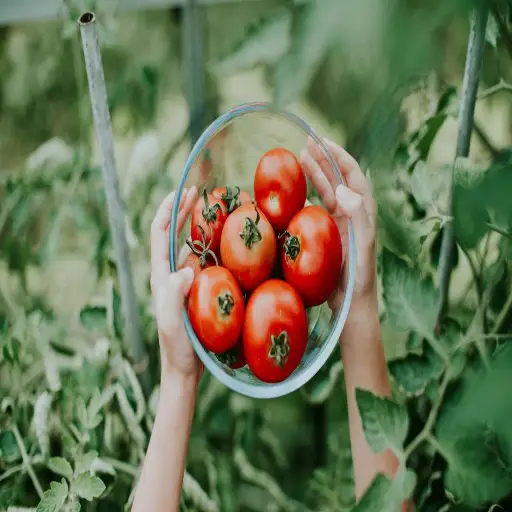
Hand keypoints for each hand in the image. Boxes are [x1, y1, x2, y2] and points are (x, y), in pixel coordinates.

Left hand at [150, 187, 202, 383]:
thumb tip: (186, 267)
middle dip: (184, 210)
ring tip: (216, 210)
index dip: (168, 210)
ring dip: (199, 226)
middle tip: (200, 192)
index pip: (159, 233)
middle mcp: (171, 273)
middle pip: (173, 233)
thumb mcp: (171, 321)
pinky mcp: (198, 290)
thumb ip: (173, 295)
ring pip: (190, 245)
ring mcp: (185, 281)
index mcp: (161, 275)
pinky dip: (213, 247)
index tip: (182, 191)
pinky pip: (205, 262)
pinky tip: (227, 242)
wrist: (184, 368)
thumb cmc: (177, 347)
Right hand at [300, 137, 377, 313]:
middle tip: (307, 143)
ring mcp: (338, 224)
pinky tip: (295, 190)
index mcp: (363, 212)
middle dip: (324, 159)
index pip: (352, 175)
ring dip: (314, 174)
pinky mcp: (326, 236)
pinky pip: (315, 210)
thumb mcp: (362, 247)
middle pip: (338, 179)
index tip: (323, 141)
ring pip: (325, 192)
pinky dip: (306, 197)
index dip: (339, 156)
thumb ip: (358, 217)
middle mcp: (352, 214)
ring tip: (300, 157)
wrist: (352, 306)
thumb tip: (343, 188)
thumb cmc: (359, 279)